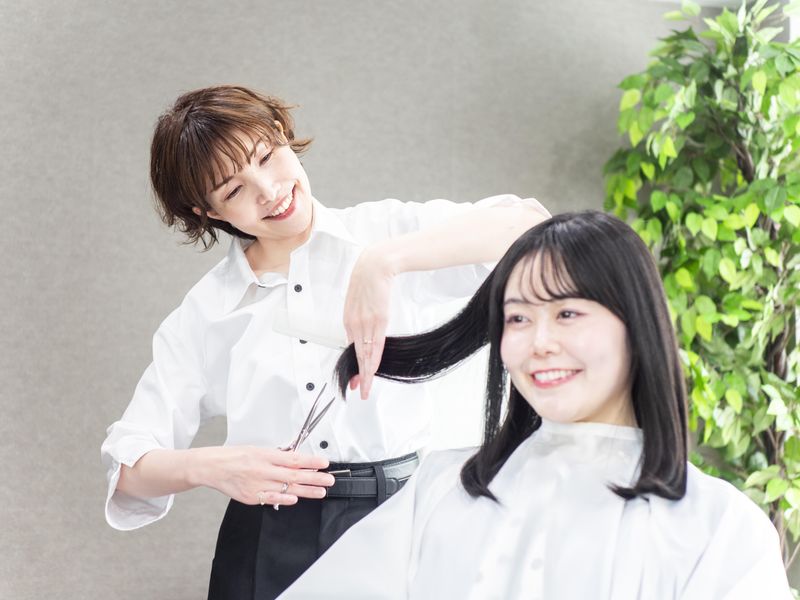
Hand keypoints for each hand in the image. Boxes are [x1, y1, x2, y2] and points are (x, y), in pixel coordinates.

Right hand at [201, 446, 334, 506]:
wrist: (212, 467)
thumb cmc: (234, 456)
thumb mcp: (257, 449)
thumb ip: (275, 456)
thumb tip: (295, 459)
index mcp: (265, 455)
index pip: (293, 459)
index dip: (311, 461)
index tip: (324, 463)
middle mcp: (263, 470)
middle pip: (294, 475)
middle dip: (314, 478)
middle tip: (329, 480)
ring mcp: (257, 484)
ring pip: (286, 488)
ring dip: (306, 491)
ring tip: (320, 491)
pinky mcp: (251, 496)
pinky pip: (271, 498)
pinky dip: (284, 499)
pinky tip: (296, 499)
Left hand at [344, 246, 394, 398]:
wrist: (374, 267)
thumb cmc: (367, 282)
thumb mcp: (357, 303)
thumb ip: (359, 320)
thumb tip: (362, 334)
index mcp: (348, 321)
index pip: (351, 349)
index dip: (354, 366)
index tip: (355, 380)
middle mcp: (355, 324)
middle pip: (357, 355)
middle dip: (359, 375)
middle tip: (360, 391)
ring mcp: (366, 323)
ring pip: (366, 354)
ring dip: (366, 373)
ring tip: (366, 387)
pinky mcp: (379, 320)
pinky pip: (376, 345)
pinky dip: (374, 359)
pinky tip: (373, 370)